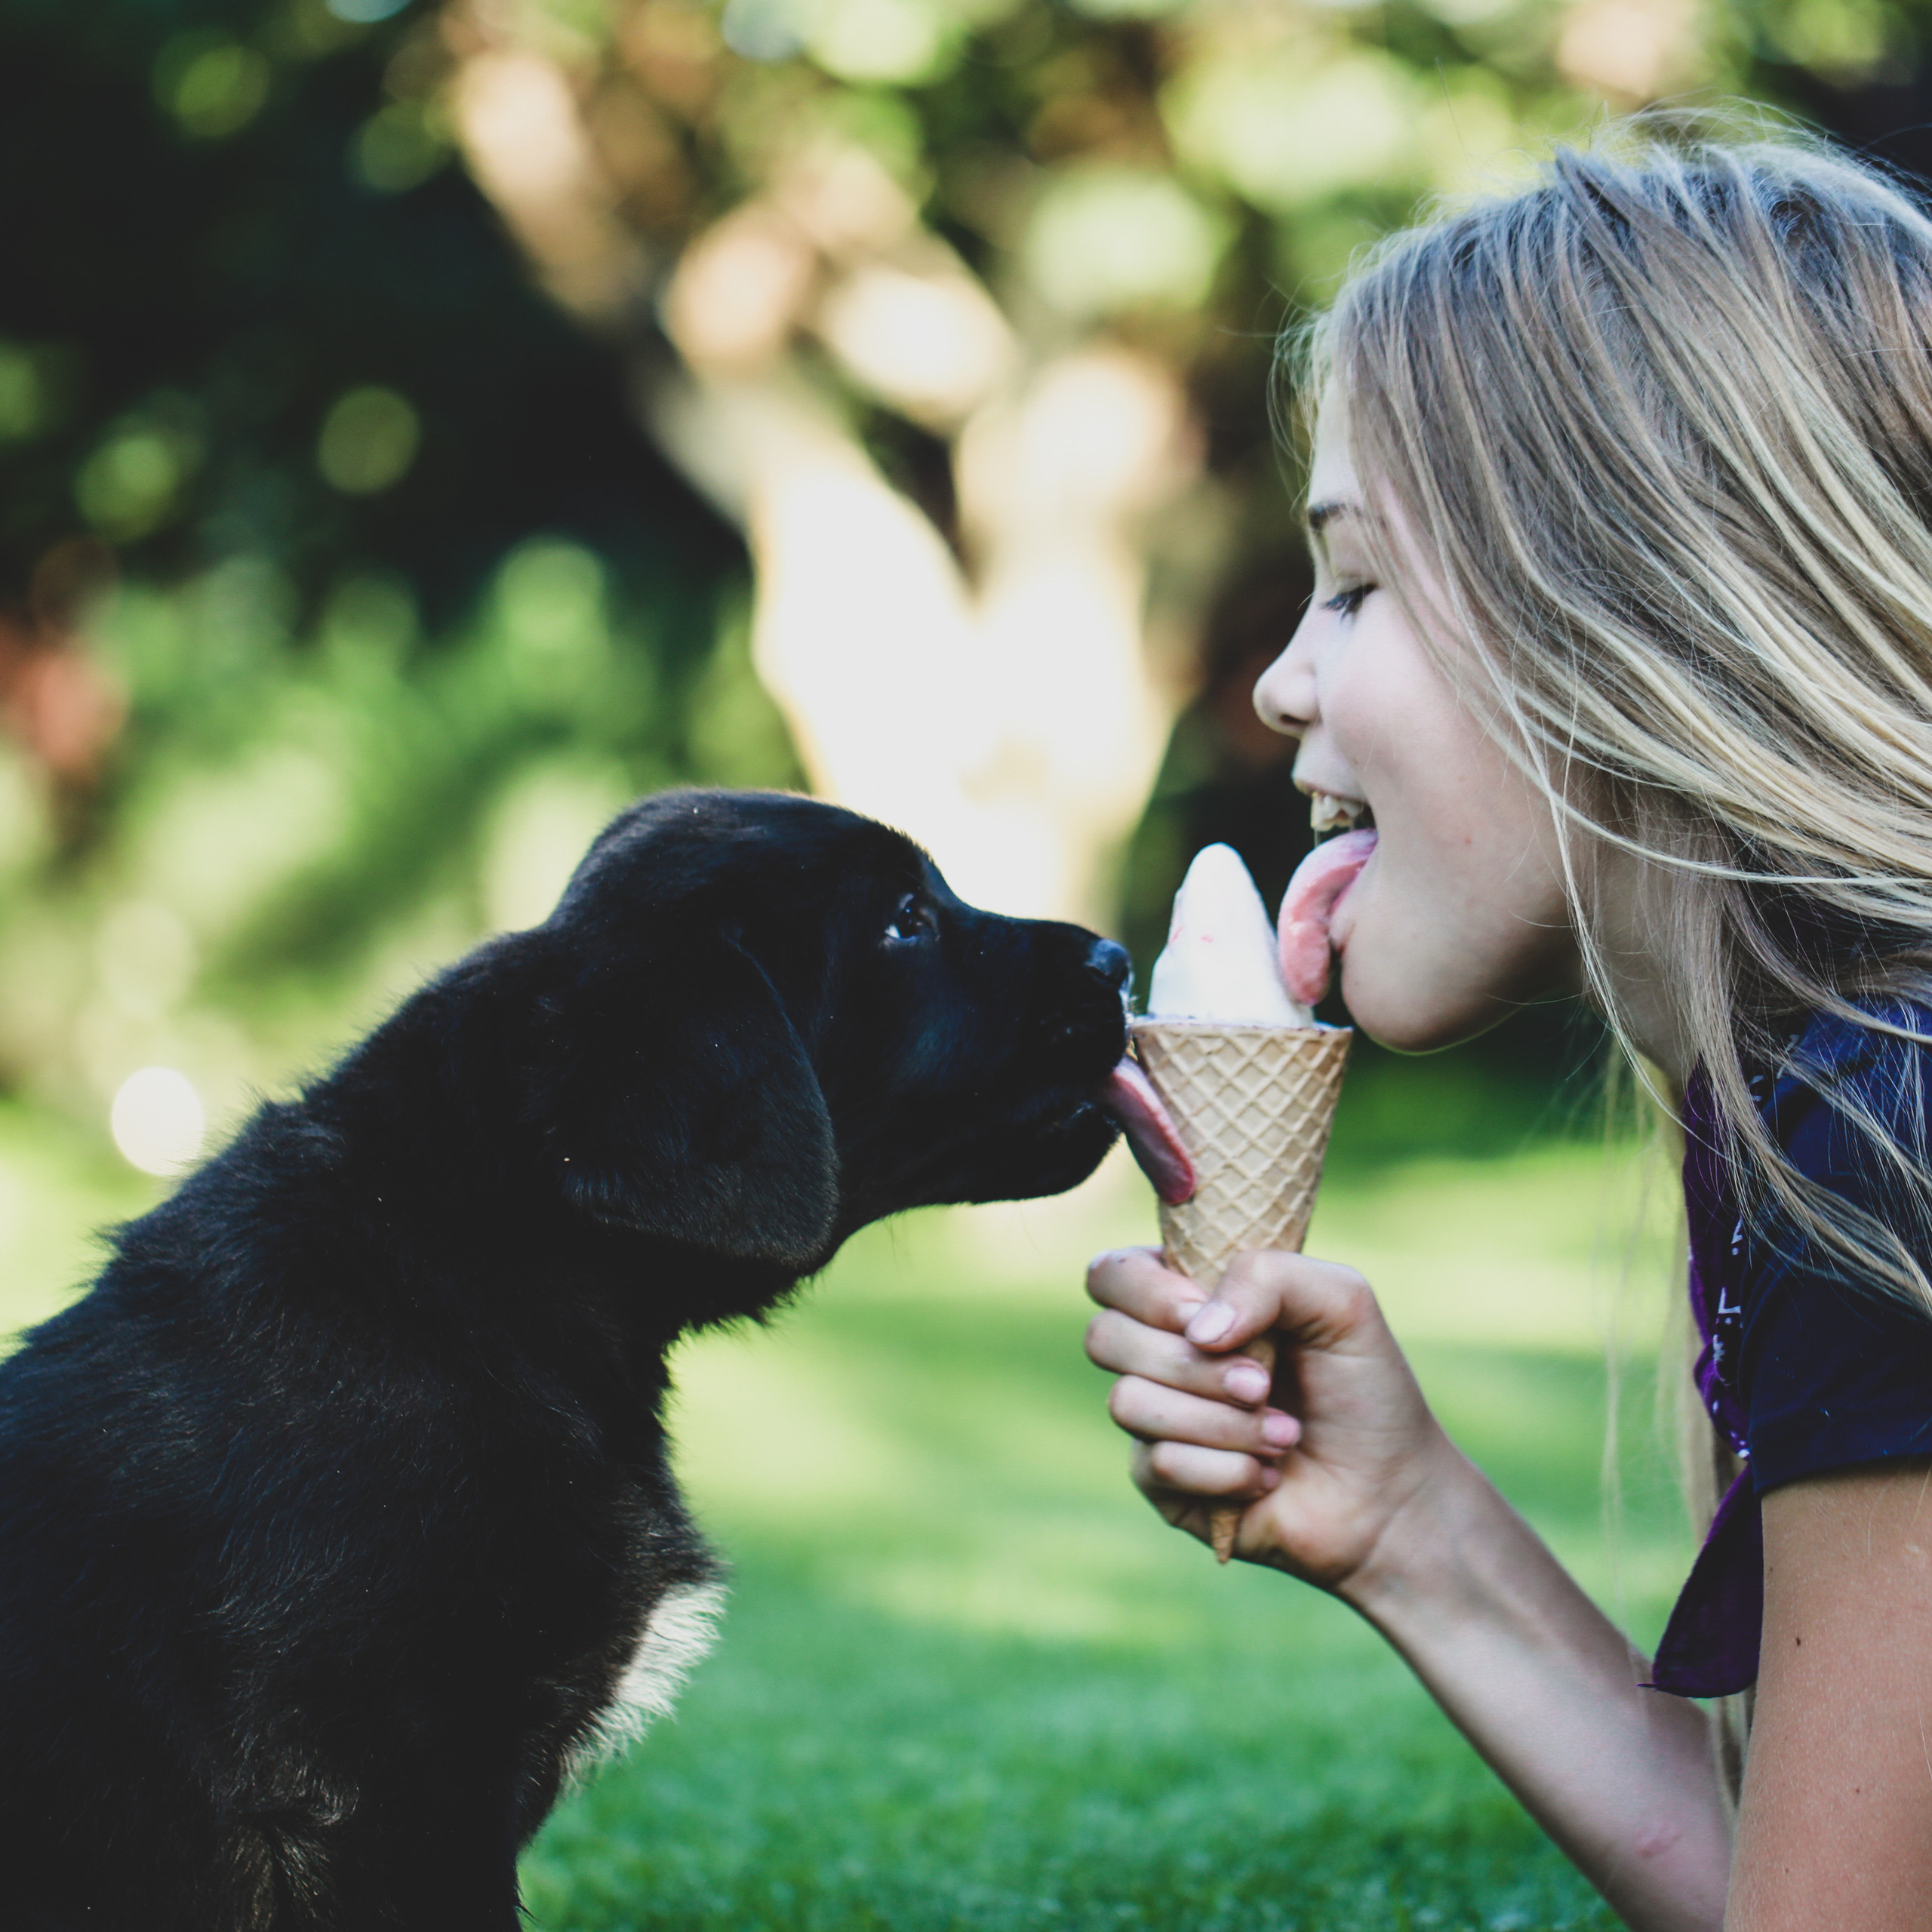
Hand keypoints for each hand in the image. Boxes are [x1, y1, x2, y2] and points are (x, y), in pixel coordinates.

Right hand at [1084, 1246, 1460, 1597]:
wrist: (1391, 1495)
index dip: (1147, 1293)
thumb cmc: (1365, 1389)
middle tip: (1263, 1383)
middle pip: (1104, 1337)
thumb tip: (1198, 1332)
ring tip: (1284, 1436)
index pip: (1113, 1275)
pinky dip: (1225, 1469)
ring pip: (1128, 1403)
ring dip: (1221, 1422)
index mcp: (1190, 1297)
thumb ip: (1267, 1274)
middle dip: (1191, 1365)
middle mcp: (1162, 1354)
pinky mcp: (1162, 1485)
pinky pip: (1157, 1465)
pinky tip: (1265, 1476)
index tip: (1206, 1316)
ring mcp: (1156, 1421)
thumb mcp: (1339, 1301)